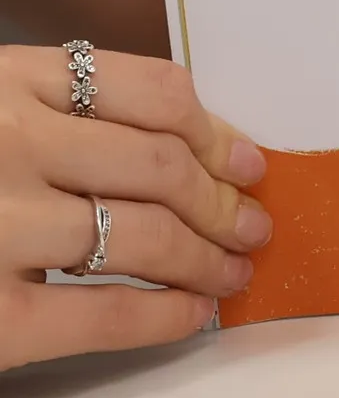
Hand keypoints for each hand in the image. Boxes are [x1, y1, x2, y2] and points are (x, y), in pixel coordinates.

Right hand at [1, 45, 270, 372]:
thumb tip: (181, 148)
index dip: (216, 131)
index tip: (248, 159)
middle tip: (254, 224)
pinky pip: (100, 313)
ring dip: (208, 257)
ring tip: (233, 271)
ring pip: (145, 234)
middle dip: (225, 201)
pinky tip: (192, 316)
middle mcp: (4, 142)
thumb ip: (49, 112)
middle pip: (162, 166)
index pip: (152, 93)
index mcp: (5, 80)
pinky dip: (163, 316)